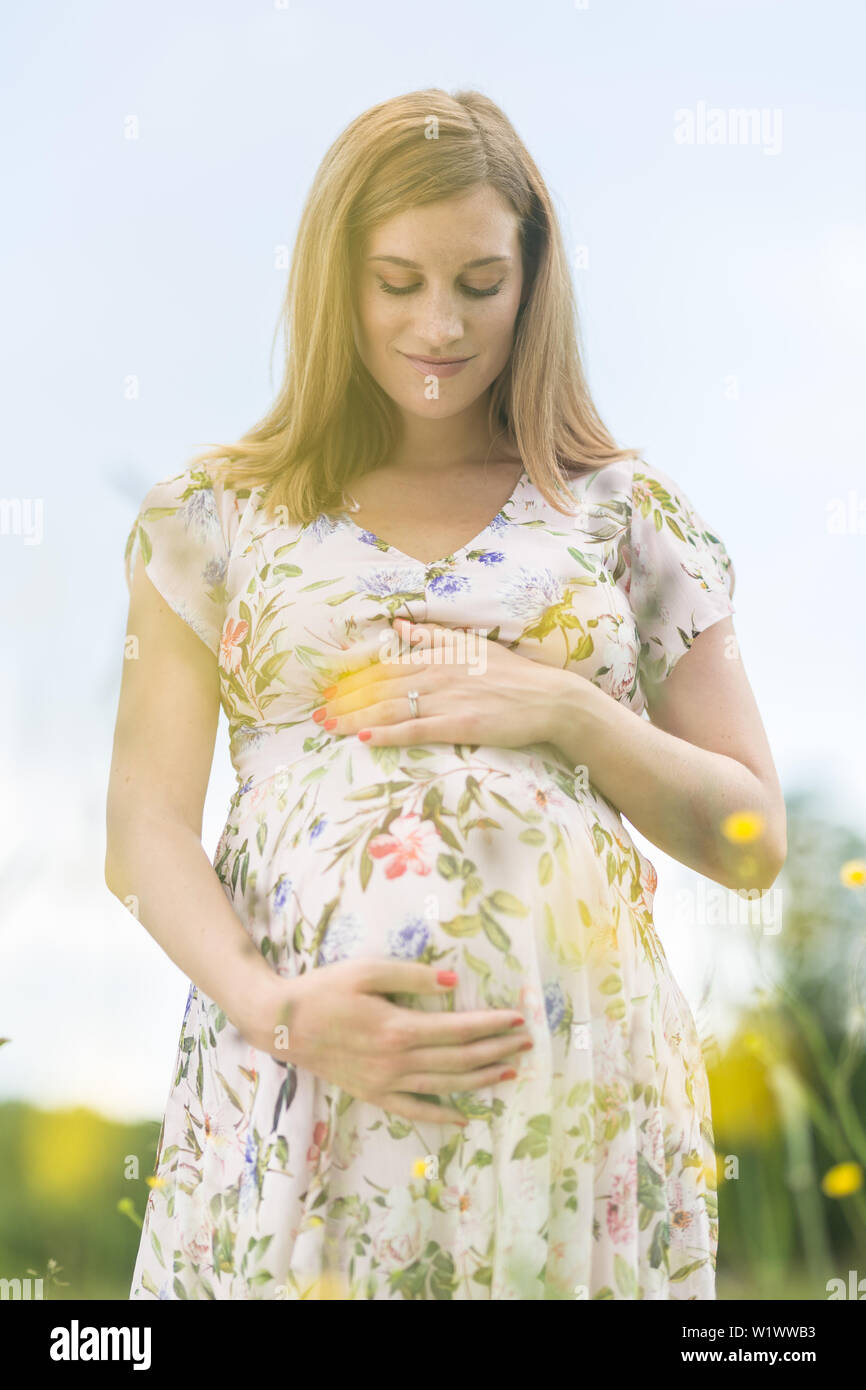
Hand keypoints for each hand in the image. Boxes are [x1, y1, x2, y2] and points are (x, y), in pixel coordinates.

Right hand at [249, 959, 531, 1126]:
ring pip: (444, 1087)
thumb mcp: (367, 970)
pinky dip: (442, 1115)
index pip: (458, 1029)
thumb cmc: (324, 990)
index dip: (491, 1024)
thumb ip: (412, 976)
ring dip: (480, 1080)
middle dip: (496, 1050)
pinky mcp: (373, 1094)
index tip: (517, 1018)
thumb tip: (454, 980)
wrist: (282, 1024)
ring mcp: (385, 1083)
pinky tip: (465, 1117)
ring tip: (509, 1072)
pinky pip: (414, 1111)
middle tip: (526, 1042)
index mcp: (398, 1028)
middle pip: (459, 1059)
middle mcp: (396, 1061)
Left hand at [314, 617, 571, 748]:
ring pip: (390, 708)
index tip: (328, 686)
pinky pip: (416, 730)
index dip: (354, 677)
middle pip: (380, 688)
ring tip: (328, 726)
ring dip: (355, 718)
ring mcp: (447, 701)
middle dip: (345, 700)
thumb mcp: (472, 647)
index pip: (385, 666)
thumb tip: (400, 626)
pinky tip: (364, 739)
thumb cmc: (513, 675)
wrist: (550, 699)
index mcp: (438, 657)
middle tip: (316, 712)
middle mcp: (437, 676)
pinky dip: (388, 734)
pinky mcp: (460, 725)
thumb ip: (434, 637)